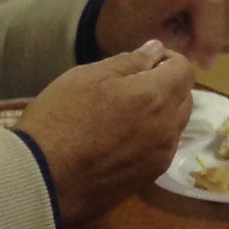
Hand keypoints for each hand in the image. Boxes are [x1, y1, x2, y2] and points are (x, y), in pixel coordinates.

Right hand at [18, 42, 196, 228]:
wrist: (42, 179)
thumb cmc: (59, 119)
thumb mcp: (87, 77)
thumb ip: (129, 61)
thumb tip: (156, 49)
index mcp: (156, 97)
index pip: (184, 69)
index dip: (169, 59)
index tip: (147, 60)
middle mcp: (168, 127)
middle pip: (185, 97)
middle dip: (168, 85)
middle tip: (135, 84)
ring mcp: (161, 156)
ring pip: (176, 125)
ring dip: (163, 112)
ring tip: (127, 112)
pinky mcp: (149, 178)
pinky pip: (163, 148)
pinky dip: (154, 136)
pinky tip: (123, 138)